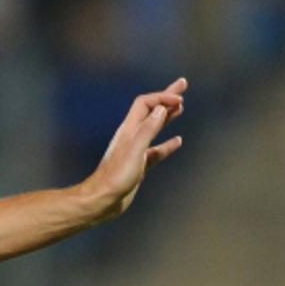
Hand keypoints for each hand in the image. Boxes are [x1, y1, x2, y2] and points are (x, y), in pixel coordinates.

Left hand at [85, 78, 187, 221]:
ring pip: (154, 128)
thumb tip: (161, 108)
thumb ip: (147, 130)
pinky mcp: (139, 165)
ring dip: (168, 116)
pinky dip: (168, 144)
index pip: (146, 104)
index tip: (180, 100)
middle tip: (182, 85)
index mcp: (129, 131)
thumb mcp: (134, 151)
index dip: (162, 97)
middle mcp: (131, 137)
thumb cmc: (115, 178)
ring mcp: (135, 151)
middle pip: (150, 111)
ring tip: (181, 107)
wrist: (102, 200)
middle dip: (166, 97)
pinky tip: (178, 141)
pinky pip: (156, 150)